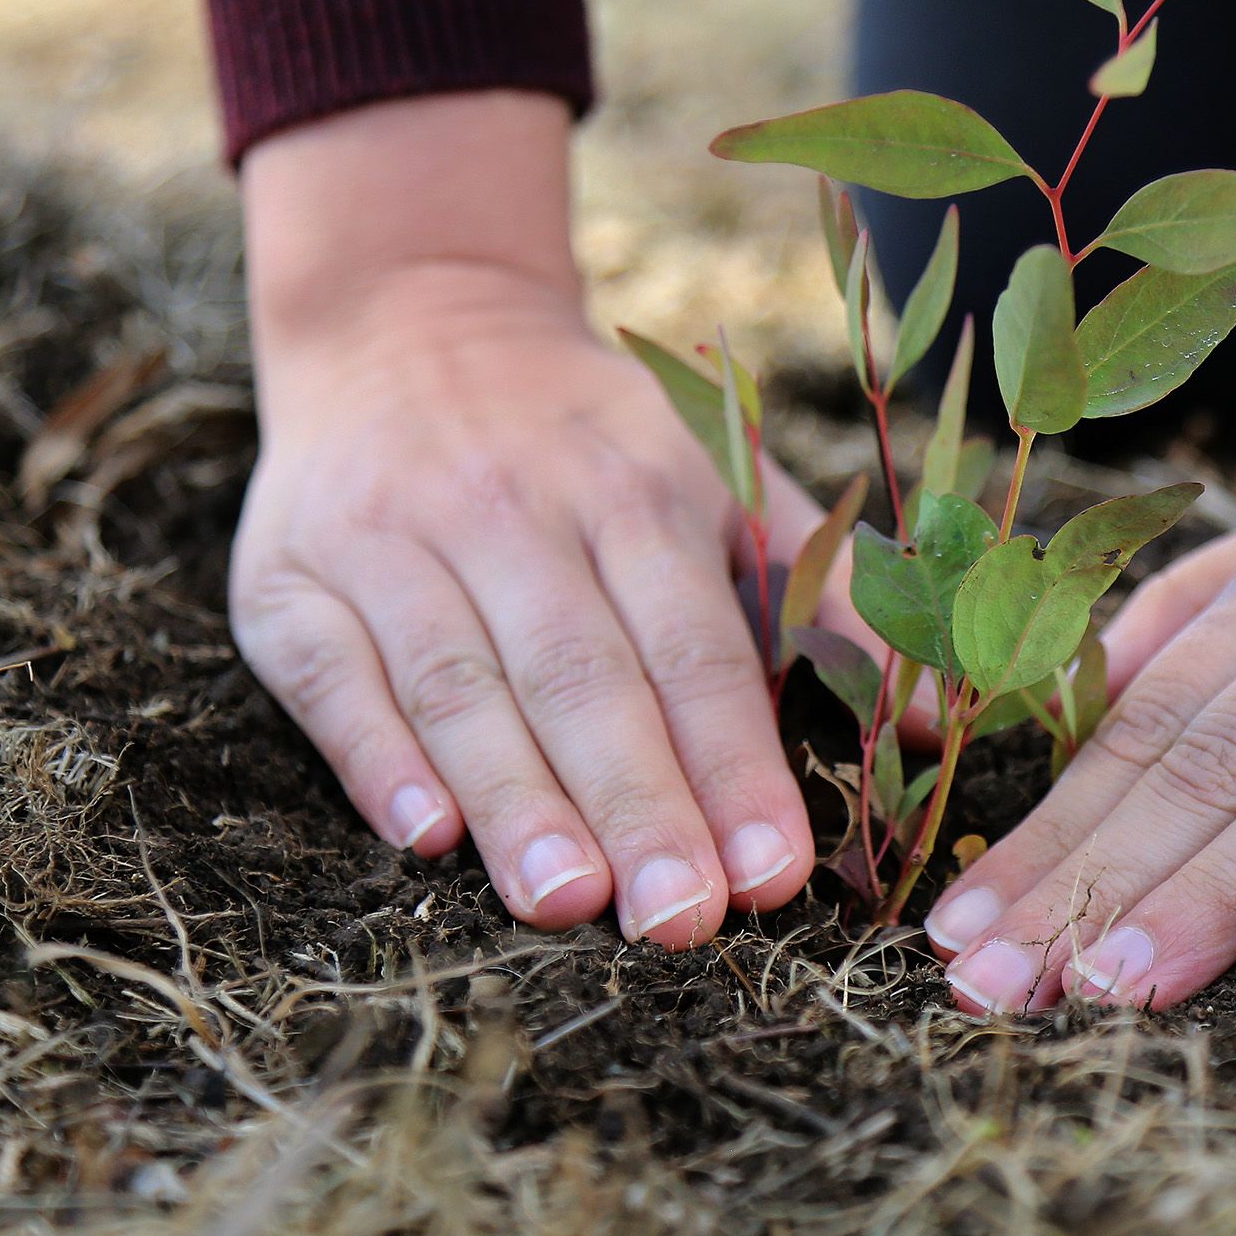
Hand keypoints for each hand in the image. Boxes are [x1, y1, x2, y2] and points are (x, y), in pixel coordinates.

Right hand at [234, 92, 834, 947]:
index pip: (693, 646)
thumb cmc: (590, 443)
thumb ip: (827, 596)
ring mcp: (390, 540)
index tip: (774, 876)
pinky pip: (333, 677)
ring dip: (515, 798)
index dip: (733, 761)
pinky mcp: (288, 578)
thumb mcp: (719, 482)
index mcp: (633, 491)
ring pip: (459, 684)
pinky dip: (377, 758)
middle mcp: (510, 508)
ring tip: (568, 899)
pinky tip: (425, 838)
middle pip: (580, 673)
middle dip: (637, 801)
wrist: (408, 315)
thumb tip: (947, 712)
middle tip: (679, 920)